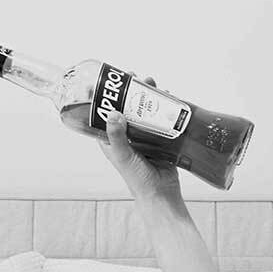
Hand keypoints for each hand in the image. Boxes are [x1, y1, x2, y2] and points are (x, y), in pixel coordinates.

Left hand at [99, 77, 182, 203]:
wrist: (162, 193)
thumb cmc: (138, 179)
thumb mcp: (124, 156)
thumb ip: (117, 137)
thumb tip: (113, 113)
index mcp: (112, 141)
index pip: (104, 115)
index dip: (106, 98)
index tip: (112, 82)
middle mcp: (126, 137)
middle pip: (126, 109)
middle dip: (130, 92)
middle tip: (136, 78)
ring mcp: (143, 137)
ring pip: (143, 111)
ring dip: (147, 96)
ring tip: (152, 83)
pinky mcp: (160, 138)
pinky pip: (160, 118)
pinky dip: (163, 106)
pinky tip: (168, 96)